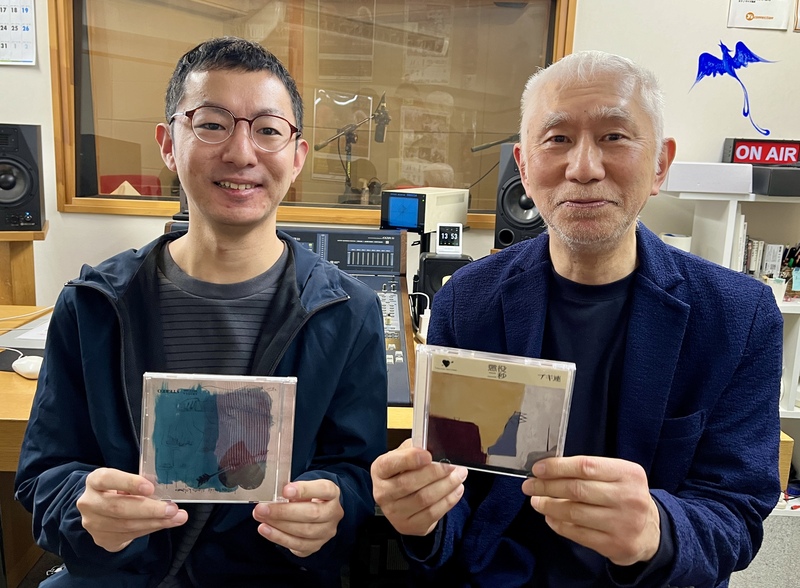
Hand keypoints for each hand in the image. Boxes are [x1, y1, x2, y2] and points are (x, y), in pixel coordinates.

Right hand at [76, 468, 187, 552]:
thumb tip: (164, 489)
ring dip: (155, 522)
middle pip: (119, 508)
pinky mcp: (102, 539)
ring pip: (126, 525)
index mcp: (94, 481)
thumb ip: (138, 484)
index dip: (129, 483)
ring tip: (177, 517)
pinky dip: (150, 529)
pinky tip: (164, 524)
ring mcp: (93, 523)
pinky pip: (129, 535)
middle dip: (150, 509)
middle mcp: (89, 502)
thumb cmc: (118, 490)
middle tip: (172, 509)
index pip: (108, 479)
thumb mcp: (124, 481)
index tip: (150, 488)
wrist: (102, 512)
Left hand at [252, 479, 343, 556]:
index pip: (324, 489)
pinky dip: (279, 537)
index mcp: (332, 493)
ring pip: (304, 531)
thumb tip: (273, 497)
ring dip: (279, 525)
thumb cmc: (309, 498)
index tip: (286, 490)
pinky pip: (297, 545)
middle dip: (284, 512)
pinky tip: (266, 530)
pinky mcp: (316, 546)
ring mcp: (326, 532)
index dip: (305, 490)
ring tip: (261, 518)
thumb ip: (293, 490)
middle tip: (263, 508)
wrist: (318, 514)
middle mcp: (333, 513)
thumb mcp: (305, 488)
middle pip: (312, 513)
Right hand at [371, 439, 466, 536]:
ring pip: (424, 499)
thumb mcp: (405, 454)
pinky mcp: (409, 525)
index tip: (428, 455)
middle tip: (452, 465)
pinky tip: (456, 490)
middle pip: (409, 483)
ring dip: (447, 486)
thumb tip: (434, 449)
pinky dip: (449, 500)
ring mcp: (394, 513)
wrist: (402, 498)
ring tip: (459, 475)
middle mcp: (382, 493)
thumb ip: (416, 448)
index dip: (409, 459)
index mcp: (379, 470)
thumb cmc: (404, 472)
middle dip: (436, 473)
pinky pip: (433, 513)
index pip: (390, 464)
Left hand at [521, 456, 659, 566]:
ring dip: (549, 506)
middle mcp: (628, 498)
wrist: (651, 532)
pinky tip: (550, 517)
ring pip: (574, 512)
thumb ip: (589, 471)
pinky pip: (577, 533)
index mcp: (628, 474)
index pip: (586, 466)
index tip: (538, 469)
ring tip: (536, 501)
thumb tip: (548, 469)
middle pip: (577, 489)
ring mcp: (622, 523)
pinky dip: (558, 524)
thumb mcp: (618, 476)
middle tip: (530, 485)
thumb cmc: (626, 497)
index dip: (557, 467)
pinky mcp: (615, 545)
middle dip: (547, 486)